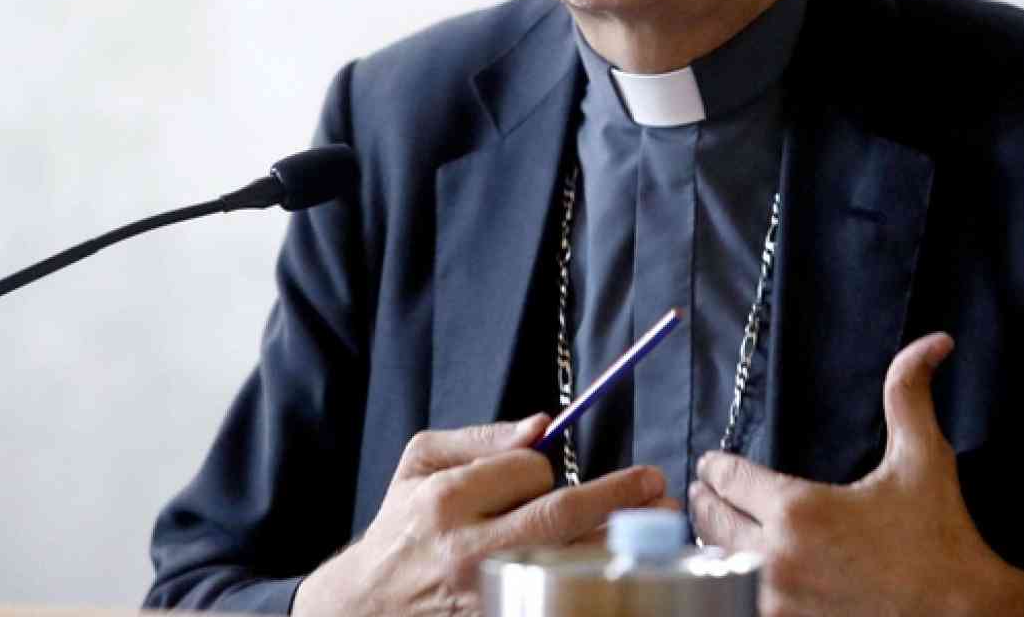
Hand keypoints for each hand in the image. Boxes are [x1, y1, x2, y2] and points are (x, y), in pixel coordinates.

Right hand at [294, 414, 665, 616]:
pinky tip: (613, 568)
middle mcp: (467, 548)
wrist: (365, 605)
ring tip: (658, 524)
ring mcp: (486, 592)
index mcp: (447, 499)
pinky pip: (560, 595)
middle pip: (560, 517)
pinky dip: (591, 580)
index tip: (547, 472)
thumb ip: (482, 438)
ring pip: (569, 562)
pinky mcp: (498, 616)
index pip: (528, 471)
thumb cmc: (402, 526)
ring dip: (620, 542)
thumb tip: (542, 425)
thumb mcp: (421, 463)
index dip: (547, 467)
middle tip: (656, 484)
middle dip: (618, 497)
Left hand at [689, 334, 1023, 616]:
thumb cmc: (941, 539)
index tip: (710, 463)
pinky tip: (739, 569)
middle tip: (703, 492)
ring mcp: (776, 603)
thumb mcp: (923, 459)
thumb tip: (931, 342)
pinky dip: (734, 582)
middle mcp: (776, 560)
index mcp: (799, 512)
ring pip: (720, 565)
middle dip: (708, 502)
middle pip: (713, 523)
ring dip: (717, 543)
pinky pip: (738, 601)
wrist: (963, 612)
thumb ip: (909, 394)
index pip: (730, 480)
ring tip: (718, 530)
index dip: (717, 467)